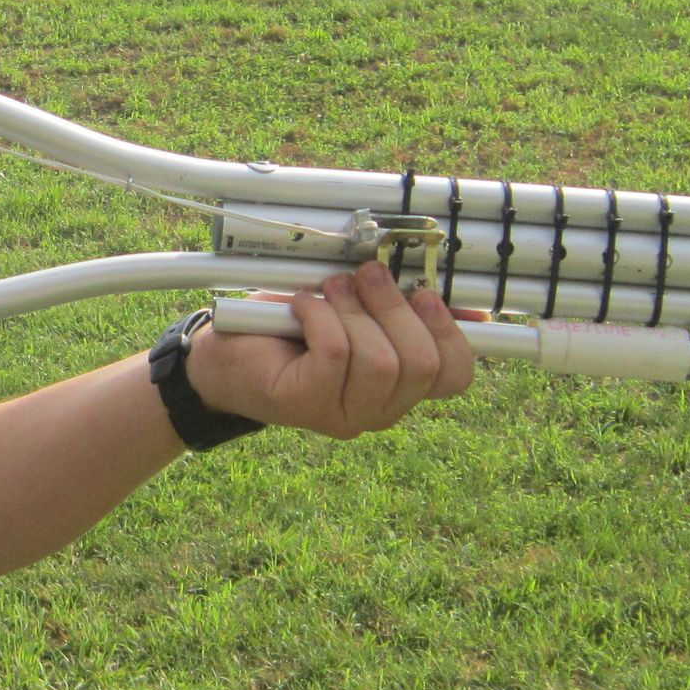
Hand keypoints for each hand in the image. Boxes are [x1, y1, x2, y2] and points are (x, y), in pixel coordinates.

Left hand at [186, 261, 475, 439]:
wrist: (223, 355)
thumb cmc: (292, 327)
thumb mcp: (356, 309)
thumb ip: (405, 309)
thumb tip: (467, 304)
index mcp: (401, 386)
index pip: (455, 377)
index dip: (452, 332)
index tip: (428, 293)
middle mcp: (379, 410)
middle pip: (421, 364)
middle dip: (394, 307)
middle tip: (366, 274)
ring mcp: (343, 415)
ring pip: (379, 361)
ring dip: (354, 311)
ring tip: (329, 289)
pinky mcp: (306, 405)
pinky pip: (335, 353)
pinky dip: (319, 316)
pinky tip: (300, 306)